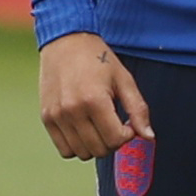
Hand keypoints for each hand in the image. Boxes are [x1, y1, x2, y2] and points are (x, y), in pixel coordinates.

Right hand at [38, 32, 152, 159]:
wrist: (65, 42)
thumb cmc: (99, 59)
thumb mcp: (124, 80)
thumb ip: (138, 110)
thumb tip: (149, 137)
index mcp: (94, 101)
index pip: (115, 139)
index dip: (127, 136)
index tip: (127, 124)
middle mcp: (72, 111)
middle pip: (99, 150)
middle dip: (113, 142)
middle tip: (114, 125)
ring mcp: (56, 116)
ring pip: (81, 153)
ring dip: (95, 146)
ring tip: (99, 127)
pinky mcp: (46, 118)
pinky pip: (64, 149)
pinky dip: (77, 146)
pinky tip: (85, 129)